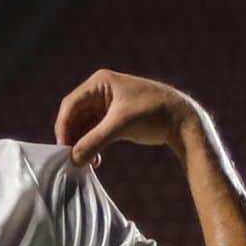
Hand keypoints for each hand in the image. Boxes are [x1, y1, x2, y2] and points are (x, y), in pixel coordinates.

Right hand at [54, 69, 197, 166]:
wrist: (182, 120)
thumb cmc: (153, 114)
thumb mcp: (121, 126)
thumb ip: (94, 141)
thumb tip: (74, 159)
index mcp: (100, 82)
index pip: (70, 104)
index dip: (63, 127)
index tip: (63, 148)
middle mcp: (100, 91)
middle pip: (74, 116)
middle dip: (73, 138)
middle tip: (72, 159)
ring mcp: (106, 105)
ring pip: (83, 127)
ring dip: (82, 145)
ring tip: (85, 163)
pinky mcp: (113, 118)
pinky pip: (94, 133)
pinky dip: (92, 146)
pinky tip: (96, 161)